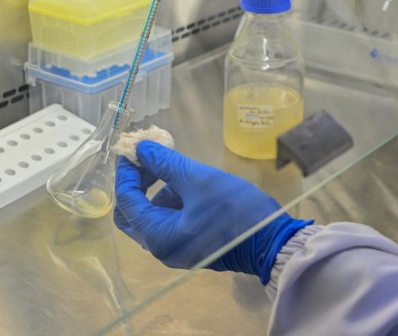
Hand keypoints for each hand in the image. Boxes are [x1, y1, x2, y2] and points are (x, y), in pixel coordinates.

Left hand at [114, 141, 311, 283]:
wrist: (271, 241)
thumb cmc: (235, 210)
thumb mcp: (200, 180)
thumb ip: (166, 164)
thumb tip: (142, 149)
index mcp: (157, 235)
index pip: (126, 200)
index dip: (126, 171)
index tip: (134, 148)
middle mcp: (159, 247)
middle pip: (132, 214)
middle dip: (135, 184)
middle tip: (148, 159)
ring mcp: (175, 249)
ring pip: (151, 217)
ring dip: (155, 191)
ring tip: (175, 167)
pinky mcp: (190, 247)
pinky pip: (168, 222)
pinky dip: (170, 202)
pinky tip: (188, 185)